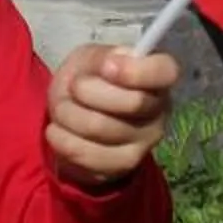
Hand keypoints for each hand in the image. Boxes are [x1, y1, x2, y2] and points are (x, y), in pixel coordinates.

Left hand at [44, 46, 180, 189]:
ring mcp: (145, 141)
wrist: (75, 116)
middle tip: (73, 87)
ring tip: (61, 110)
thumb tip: (111, 65)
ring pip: (102, 128)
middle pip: (133, 102)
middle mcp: (159, 109)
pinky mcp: (124, 164)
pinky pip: (90, 156)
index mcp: (157, 76)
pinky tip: (57, 131)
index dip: (137, 71)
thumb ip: (101, 58)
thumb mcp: (90, 58)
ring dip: (68, 115)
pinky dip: (64, 140)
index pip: (165, 71)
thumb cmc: (89, 79)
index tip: (107, 67)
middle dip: (88, 90)